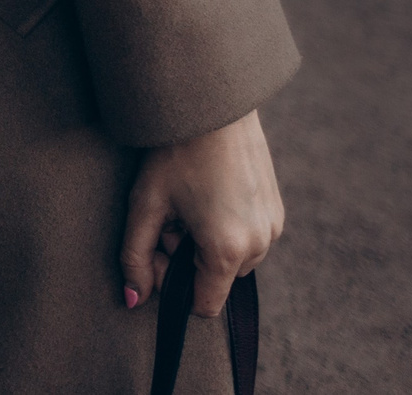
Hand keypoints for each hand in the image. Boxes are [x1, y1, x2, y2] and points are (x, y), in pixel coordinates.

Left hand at [120, 109, 284, 316]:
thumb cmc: (174, 152)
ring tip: (189, 199)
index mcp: (227, 250)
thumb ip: (135, 256)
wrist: (213, 106)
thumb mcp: (145, 204)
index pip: (204, 304)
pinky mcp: (278, 211)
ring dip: (207, 242)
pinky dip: (226, 227)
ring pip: (232, 258)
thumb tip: (133, 299)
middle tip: (170, 213)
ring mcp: (274, 227)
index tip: (158, 247)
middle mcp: (260, 245)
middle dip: (187, 256)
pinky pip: (248, 237)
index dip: (173, 284)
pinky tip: (209, 191)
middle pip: (216, 278)